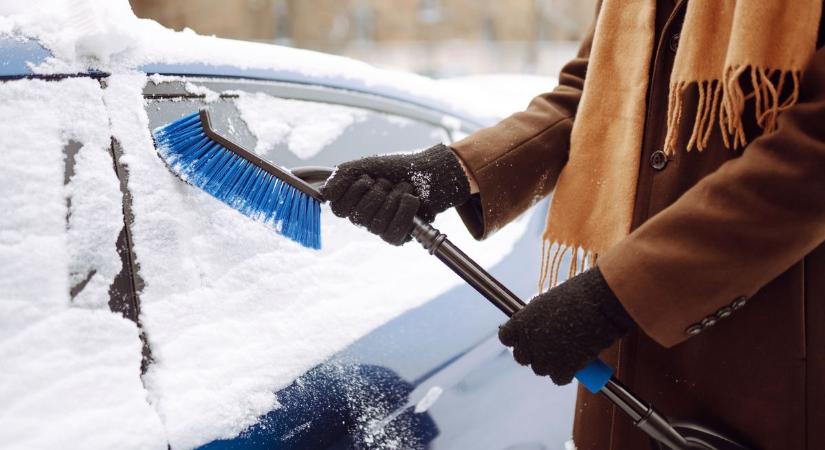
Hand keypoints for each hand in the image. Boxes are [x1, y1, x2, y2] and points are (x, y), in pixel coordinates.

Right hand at [321, 144, 470, 244]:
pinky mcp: (397, 236)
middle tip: (388, 183)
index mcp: (352, 201)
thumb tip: (323, 192)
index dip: (352, 191)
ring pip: (375, 224)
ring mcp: (379, 229)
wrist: (429, 171)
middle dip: (377, 192)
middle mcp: (363, 218)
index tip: (366, 178)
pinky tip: (410, 199)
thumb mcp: (364, 166)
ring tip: (402, 189)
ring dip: (393, 199)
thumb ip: (341, 176)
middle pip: (357, 216)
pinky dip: (405, 210)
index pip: (337, 207)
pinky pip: (393, 232)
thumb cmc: (397, 169)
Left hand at [498, 268, 633, 384]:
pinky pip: (558, 378)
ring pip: (539, 369)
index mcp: (519, 323)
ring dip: (549, 364)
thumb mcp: (547, 303)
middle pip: (521, 356)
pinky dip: (565, 374)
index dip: (516, 338)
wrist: (597, 306)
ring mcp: (543, 359)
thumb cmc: (576, 297)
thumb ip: (536, 318)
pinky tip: (574, 363)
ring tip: (564, 352)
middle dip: (531, 353)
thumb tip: (536, 327)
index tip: (525, 336)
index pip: (506, 337)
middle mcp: (527, 343)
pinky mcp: (562, 370)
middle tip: (546, 347)